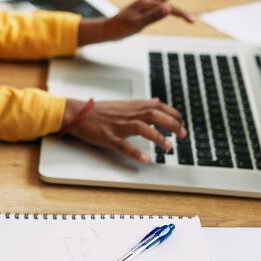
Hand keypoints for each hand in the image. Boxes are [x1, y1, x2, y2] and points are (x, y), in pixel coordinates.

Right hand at [62, 97, 185, 162]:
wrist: (78, 114)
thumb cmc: (100, 111)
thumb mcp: (123, 104)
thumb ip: (142, 104)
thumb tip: (158, 101)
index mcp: (133, 106)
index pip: (159, 107)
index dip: (174, 115)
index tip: (183, 124)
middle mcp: (128, 114)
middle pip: (155, 115)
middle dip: (172, 124)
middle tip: (183, 134)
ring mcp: (119, 126)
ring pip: (142, 128)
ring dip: (158, 137)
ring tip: (169, 147)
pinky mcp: (109, 137)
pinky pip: (124, 145)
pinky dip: (135, 152)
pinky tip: (145, 158)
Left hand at [80, 0, 201, 43]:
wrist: (107, 30)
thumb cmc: (120, 28)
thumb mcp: (136, 24)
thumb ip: (153, 16)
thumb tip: (168, 8)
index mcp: (146, 3)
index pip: (168, 6)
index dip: (181, 13)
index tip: (192, 21)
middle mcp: (146, 0)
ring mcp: (145, 2)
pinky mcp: (143, 6)